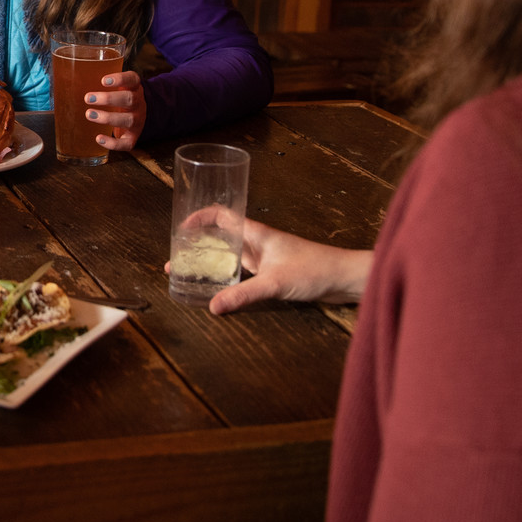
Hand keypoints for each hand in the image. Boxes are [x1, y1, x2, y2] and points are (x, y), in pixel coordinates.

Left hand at [86, 70, 147, 150]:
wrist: (137, 115)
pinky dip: (113, 143)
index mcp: (133, 87)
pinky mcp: (133, 137)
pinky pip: (127, 143)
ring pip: (128, 119)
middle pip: (129, 99)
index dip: (120, 79)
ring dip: (108, 117)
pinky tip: (99, 138)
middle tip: (87, 98)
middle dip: (108, 99)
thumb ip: (97, 81)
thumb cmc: (119, 97)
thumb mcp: (115, 86)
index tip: (103, 80)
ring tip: (89, 114)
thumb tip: (66, 79)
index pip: (132, 79)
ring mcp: (137, 121)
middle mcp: (138, 103)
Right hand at [177, 206, 370, 315]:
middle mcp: (258, 242)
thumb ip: (243, 294)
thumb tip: (213, 306)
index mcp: (257, 233)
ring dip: (211, 262)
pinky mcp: (272, 272)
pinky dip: (227, 277)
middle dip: (198, 246)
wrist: (344, 278)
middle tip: (178, 259)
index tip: (181, 229)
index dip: (200, 217)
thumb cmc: (315, 269)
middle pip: (221, 237)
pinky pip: (241, 271)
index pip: (222, 215)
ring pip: (230, 256)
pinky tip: (218, 289)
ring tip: (190, 275)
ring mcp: (265, 257)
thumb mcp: (275, 282)